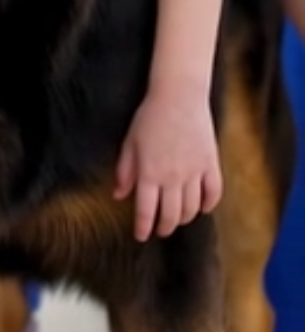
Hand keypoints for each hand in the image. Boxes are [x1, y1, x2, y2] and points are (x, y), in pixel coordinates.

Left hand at [114, 87, 222, 240]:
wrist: (179, 96)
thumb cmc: (150, 117)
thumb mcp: (130, 143)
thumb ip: (124, 171)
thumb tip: (118, 195)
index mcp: (149, 173)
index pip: (146, 211)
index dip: (143, 227)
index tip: (141, 235)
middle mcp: (172, 177)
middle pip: (170, 215)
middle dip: (164, 227)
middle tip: (160, 230)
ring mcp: (194, 172)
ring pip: (191, 209)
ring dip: (184, 219)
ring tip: (177, 218)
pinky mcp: (211, 164)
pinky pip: (214, 194)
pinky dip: (208, 205)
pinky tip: (201, 207)